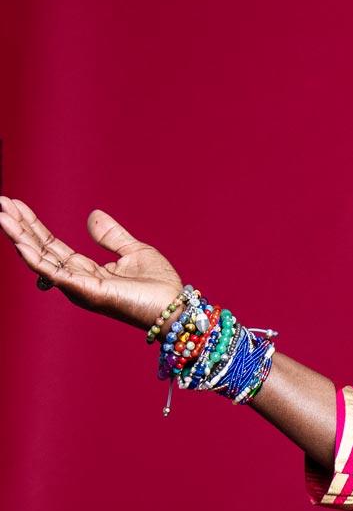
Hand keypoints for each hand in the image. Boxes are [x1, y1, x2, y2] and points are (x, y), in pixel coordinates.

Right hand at [0, 196, 183, 328]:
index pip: (51, 245)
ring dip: (20, 237)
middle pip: (40, 250)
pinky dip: (36, 258)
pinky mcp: (88, 292)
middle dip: (19, 227)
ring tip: (2, 216)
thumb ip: (110, 236)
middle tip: (0, 203)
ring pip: (41, 260)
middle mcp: (76, 280)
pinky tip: (20, 243)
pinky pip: (56, 274)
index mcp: (86, 270)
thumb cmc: (159, 286)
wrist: (176, 307)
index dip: (32, 225)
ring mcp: (79, 287)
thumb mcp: (133, 251)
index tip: (14, 204)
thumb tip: (92, 215)